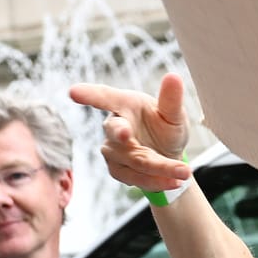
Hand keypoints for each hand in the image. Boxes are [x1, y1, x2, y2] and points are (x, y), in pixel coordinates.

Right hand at [68, 74, 192, 196]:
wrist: (168, 157)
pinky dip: (157, 181)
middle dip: (120, 133)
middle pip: (116, 131)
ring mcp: (112, 149)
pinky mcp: (116, 169)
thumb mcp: (174, 114)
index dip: (89, 95)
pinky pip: (136, 177)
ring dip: (161, 167)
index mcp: (125, 104)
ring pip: (134, 160)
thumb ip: (171, 99)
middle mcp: (114, 125)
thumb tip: (173, 76)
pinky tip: (173, 182)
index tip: (73, 92)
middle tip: (126, 134)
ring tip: (184, 172)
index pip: (104, 97)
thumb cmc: (167, 128)